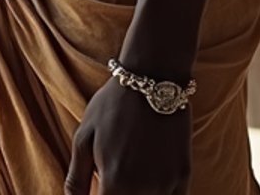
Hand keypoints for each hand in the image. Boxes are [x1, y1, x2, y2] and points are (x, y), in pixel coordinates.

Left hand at [65, 78, 191, 194]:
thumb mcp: (84, 138)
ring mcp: (165, 185)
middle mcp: (141, 191)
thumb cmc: (113, 105)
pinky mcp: (183, 176)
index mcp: (114, 184)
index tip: (100, 189)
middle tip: (113, 177)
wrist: (153, 75)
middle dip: (115, 193)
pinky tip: (150, 184)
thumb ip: (76, 180)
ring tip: (129, 173)